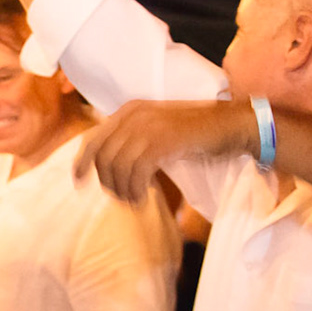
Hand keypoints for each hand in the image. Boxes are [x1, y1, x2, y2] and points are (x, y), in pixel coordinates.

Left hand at [74, 100, 257, 202]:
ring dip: (122, 189)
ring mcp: (148, 126)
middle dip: (108, 182)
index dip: (82, 162)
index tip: (78, 182)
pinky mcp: (163, 140)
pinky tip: (144, 196)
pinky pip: (136, 171)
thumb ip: (133, 140)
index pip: (93, 137)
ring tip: (134, 200)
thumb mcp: (158, 131)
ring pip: (117, 165)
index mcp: (130, 110)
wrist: (233, 125)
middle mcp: (134, 115)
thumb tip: (108, 166)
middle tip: (122, 197)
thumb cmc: (197, 134)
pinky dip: (136, 188)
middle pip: (102, 155)